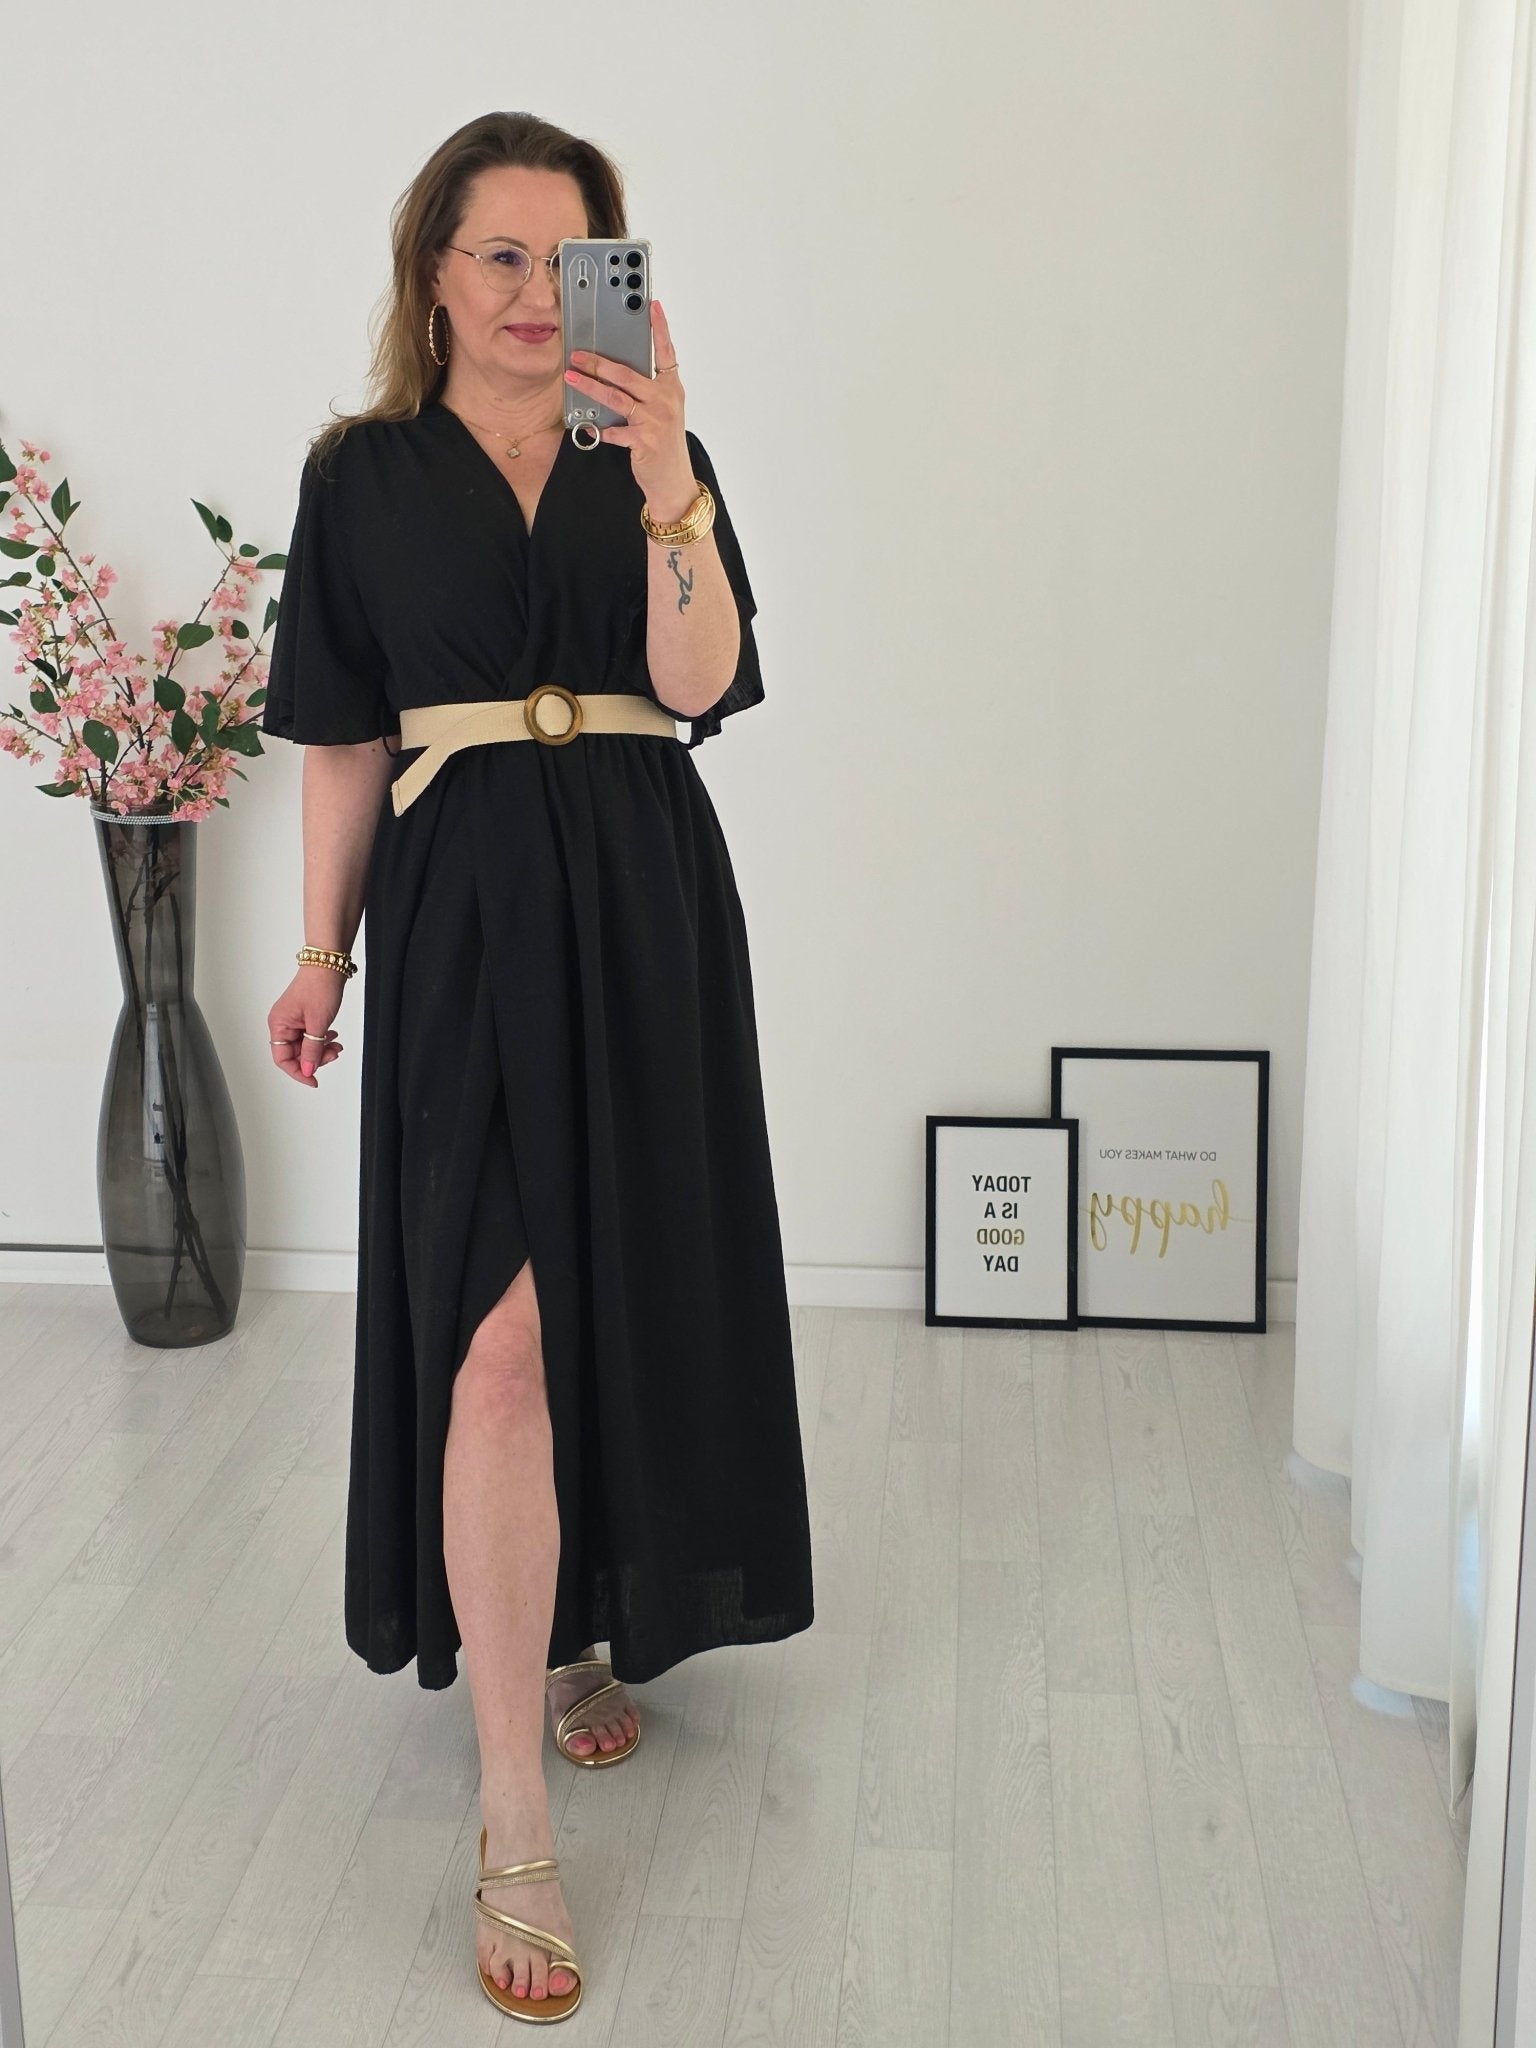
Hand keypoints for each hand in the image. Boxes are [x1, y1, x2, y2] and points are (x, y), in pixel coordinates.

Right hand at [268, 967, 345, 1086]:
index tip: (314, 1080)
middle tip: (333, 1055)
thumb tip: (309, 1070)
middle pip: (294, 1053)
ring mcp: (293, 1019)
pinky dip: (322, 1039)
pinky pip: (310, 1035)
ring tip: (336, 1046)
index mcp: (279, 1024)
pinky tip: (332, 1036)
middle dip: (314, 1058)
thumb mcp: (318, 1024)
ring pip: (304, 1045)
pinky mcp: (304, 1015)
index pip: (282, 1058)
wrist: (329, 964)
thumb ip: (312, 1049)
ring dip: (321, 1049)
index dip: (299, 1072)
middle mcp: (282, 1023)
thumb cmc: (320, 987)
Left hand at [562, 298, 691, 502]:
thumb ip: (645, 391)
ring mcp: (655, 420)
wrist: (673, 481)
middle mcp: (665, 400)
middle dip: (599, 362)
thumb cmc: (664, 444)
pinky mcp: (644, 440)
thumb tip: (614, 373)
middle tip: (577, 354)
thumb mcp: (662, 411)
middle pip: (628, 374)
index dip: (660, 328)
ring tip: (571, 378)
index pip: (666, 352)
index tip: (651, 305)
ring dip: (590, 386)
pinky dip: (598, 429)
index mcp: (671, 388)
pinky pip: (614, 430)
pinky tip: (586, 426)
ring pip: (616, 397)